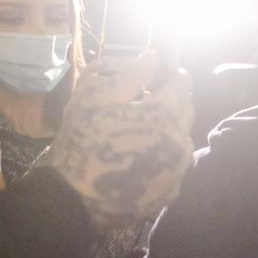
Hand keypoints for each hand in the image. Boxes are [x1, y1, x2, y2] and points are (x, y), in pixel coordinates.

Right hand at [43, 53, 193, 229]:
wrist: (71, 200)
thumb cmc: (79, 143)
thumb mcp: (93, 100)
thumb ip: (128, 76)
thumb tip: (152, 57)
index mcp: (162, 115)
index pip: (182, 84)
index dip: (173, 75)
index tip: (164, 74)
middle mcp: (179, 141)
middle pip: (187, 110)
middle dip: (174, 100)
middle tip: (152, 99)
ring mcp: (178, 168)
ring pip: (183, 138)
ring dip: (171, 128)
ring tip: (144, 129)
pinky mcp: (172, 190)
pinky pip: (177, 164)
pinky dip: (166, 155)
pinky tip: (144, 156)